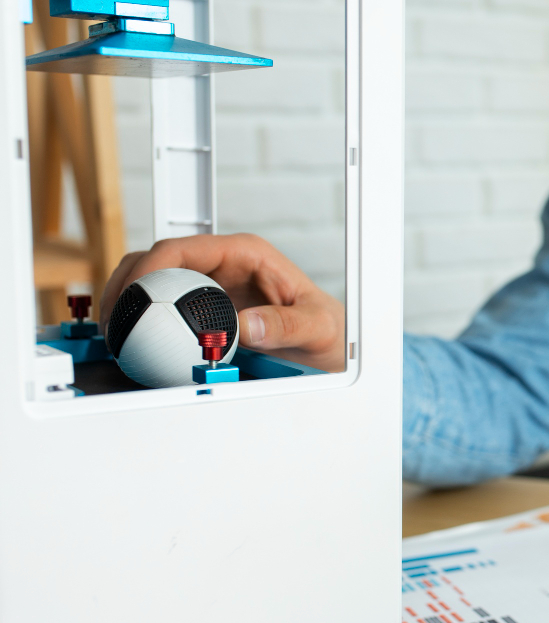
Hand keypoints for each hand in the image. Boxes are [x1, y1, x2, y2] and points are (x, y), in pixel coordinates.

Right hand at [100, 234, 345, 372]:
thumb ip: (284, 325)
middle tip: (114, 317)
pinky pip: (163, 305)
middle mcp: (223, 263)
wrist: (329, 343)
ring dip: (128, 300)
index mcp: (246, 253)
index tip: (136, 293)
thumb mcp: (315, 327)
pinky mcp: (203, 306)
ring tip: (114, 329)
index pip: (186, 247)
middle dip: (128, 284)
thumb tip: (246, 325)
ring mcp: (209, 284)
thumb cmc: (325, 327)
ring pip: (153, 279)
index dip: (153, 266)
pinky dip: (143, 318)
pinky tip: (134, 339)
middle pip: (158, 259)